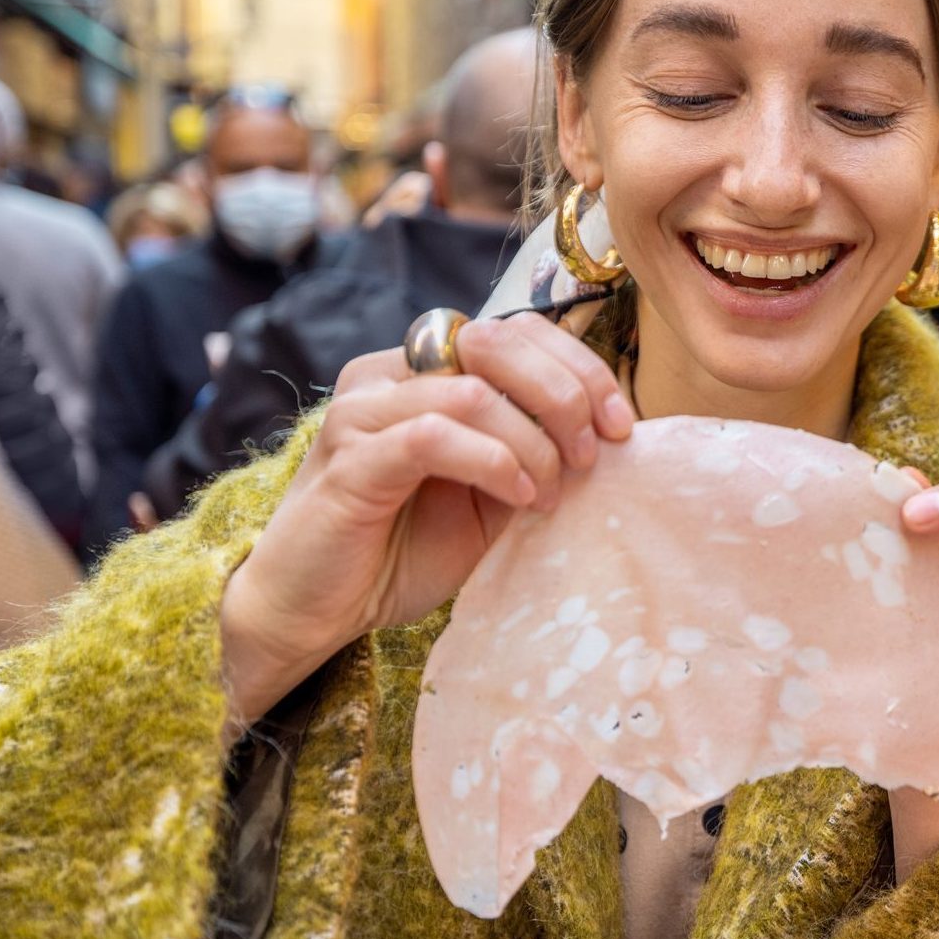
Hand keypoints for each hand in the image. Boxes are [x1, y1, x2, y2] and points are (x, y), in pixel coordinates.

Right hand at [218, 312, 633, 738]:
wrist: (316, 608)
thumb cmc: (404, 550)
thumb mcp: (491, 495)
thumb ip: (533, 450)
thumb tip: (609, 430)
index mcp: (427, 371)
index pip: (517, 331)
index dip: (581, 367)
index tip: (622, 424)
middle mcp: (391, 373)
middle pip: (499, 341)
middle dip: (566, 395)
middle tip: (591, 455)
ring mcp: (365, 411)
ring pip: (474, 390)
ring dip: (533, 439)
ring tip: (551, 490)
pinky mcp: (350, 458)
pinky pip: (435, 436)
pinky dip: (493, 462)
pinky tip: (520, 496)